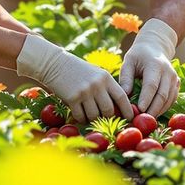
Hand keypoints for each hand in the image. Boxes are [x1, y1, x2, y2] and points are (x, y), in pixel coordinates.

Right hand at [15, 34, 132, 122]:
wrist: (54, 63)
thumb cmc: (77, 70)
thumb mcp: (95, 73)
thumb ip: (106, 87)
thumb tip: (116, 108)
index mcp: (106, 78)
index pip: (122, 96)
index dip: (127, 110)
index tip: (130, 118)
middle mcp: (97, 85)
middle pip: (109, 110)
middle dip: (108, 117)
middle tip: (105, 120)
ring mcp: (85, 92)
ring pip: (95, 115)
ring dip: (92, 119)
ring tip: (89, 115)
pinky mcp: (72, 98)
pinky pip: (80, 116)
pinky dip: (81, 118)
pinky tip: (79, 114)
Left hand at [119, 18, 179, 116]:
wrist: (155, 47)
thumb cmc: (138, 56)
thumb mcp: (129, 62)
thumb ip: (126, 78)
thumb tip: (124, 96)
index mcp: (155, 64)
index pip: (151, 85)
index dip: (146, 99)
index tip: (138, 111)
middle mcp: (168, 72)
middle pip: (162, 95)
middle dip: (152, 110)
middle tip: (141, 120)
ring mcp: (175, 78)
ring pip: (169, 100)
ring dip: (158, 111)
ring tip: (146, 120)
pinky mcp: (177, 84)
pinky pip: (172, 100)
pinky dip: (164, 109)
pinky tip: (154, 114)